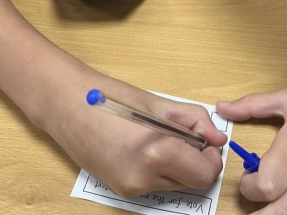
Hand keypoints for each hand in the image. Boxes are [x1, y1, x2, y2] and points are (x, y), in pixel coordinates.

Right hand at [43, 72, 227, 196]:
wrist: (67, 105)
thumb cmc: (112, 97)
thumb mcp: (160, 104)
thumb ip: (196, 121)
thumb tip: (219, 139)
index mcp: (156, 154)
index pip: (205, 174)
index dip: (211, 157)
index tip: (203, 140)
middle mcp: (143, 179)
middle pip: (192, 181)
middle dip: (195, 159)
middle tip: (181, 133)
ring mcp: (130, 189)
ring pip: (175, 183)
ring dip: (178, 164)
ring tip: (159, 136)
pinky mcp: (121, 190)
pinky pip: (155, 184)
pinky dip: (160, 168)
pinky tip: (144, 145)